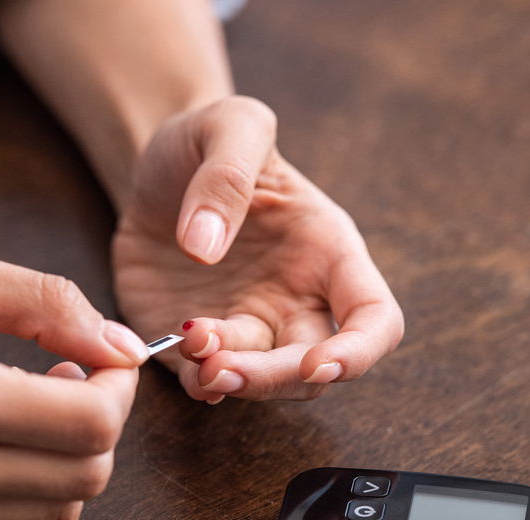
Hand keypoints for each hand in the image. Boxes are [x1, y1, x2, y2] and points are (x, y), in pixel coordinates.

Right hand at [0, 245, 146, 519]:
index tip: (103, 359)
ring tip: (31, 412)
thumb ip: (45, 300)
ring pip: (58, 514)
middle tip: (70, 380)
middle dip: (100, 423)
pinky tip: (1, 450)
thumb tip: (119, 341)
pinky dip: (30, 496)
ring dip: (68, 462)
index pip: (93, 423)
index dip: (119, 387)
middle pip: (88, 476)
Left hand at [112, 97, 403, 402]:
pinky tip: (173, 353)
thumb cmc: (207, 141)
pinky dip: (196, 383)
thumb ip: (227, 174)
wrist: (154, 167)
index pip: (375, 320)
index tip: (317, 366)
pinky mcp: (204, 344)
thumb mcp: (228, 126)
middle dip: (272, 379)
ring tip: (191, 348)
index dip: (357, 353)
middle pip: (312, 370)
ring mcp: (252, 327)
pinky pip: (209, 381)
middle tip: (221, 367)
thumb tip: (204, 247)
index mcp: (329, 252)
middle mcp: (300, 300)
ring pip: (262, 382)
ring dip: (231, 380)